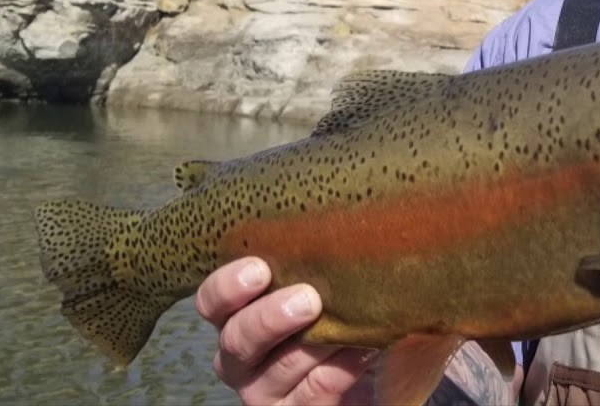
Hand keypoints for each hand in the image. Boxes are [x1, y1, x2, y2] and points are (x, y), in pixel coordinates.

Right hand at [195, 257, 376, 405]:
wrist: (387, 366)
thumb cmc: (349, 309)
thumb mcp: (329, 278)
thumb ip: (317, 256)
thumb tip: (332, 212)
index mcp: (239, 316)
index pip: (212, 302)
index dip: (227, 286)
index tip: (259, 268)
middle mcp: (244, 358)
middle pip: (236, 339)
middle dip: (268, 318)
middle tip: (307, 299)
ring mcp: (269, 392)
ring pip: (280, 369)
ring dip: (315, 343)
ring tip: (348, 323)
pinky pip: (316, 392)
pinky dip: (341, 368)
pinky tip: (365, 347)